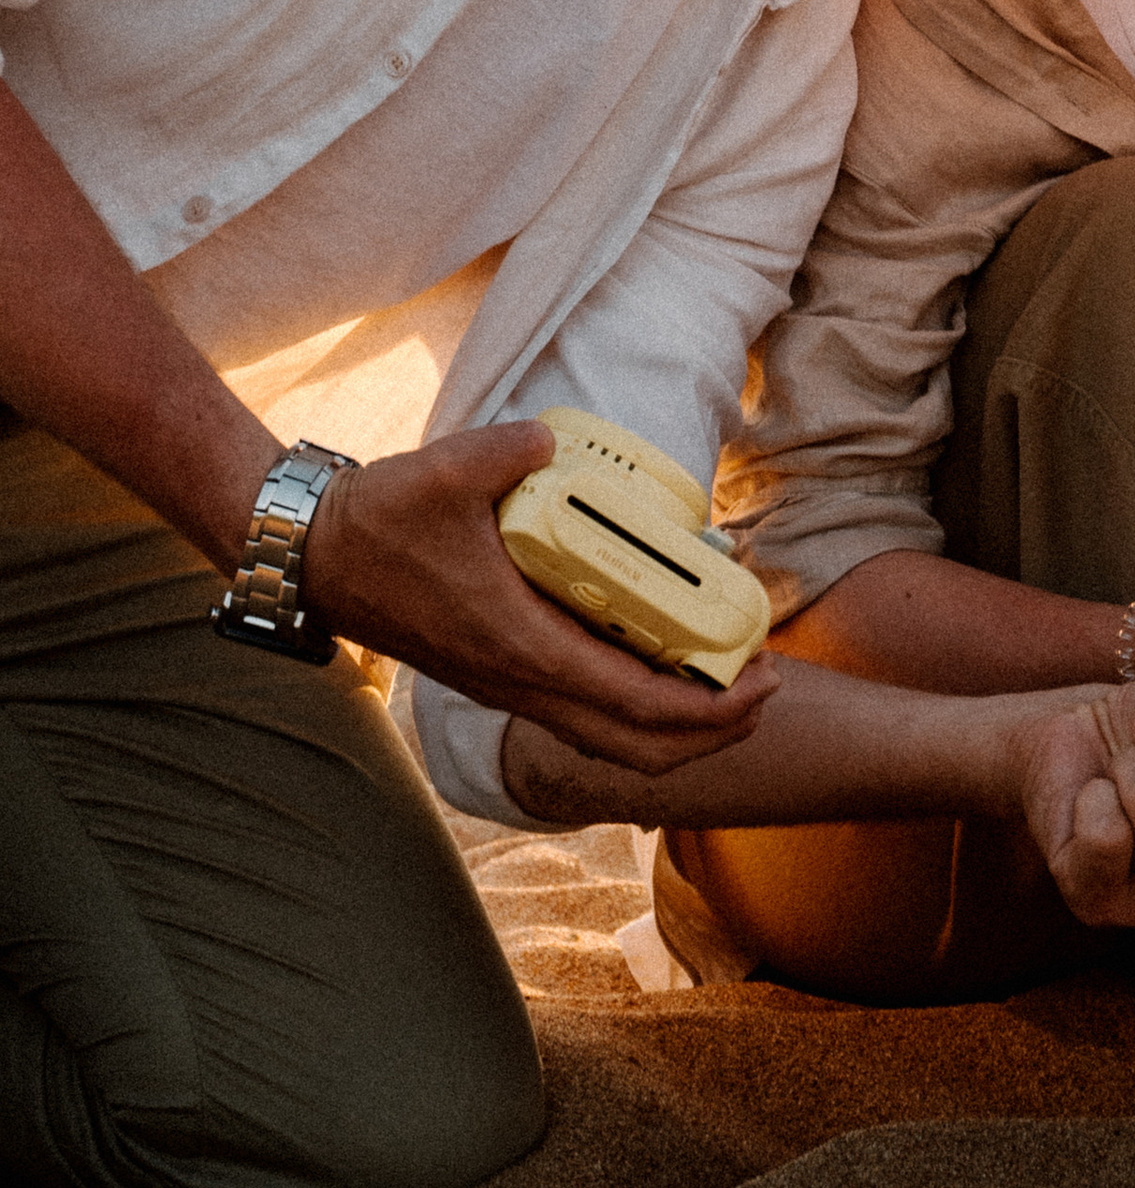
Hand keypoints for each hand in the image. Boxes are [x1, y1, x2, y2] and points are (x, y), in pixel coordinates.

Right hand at [301, 424, 781, 769]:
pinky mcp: (500, 672)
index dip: (709, 705)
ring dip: (677, 725)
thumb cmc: (382, 521)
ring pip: (609, 737)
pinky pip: (584, 712)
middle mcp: (520, 681)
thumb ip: (509, 449)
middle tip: (765, 687)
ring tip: (727, 679)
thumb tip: (553, 441)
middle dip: (712, 731)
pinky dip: (635, 704)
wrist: (316, 557)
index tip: (761, 677)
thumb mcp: (448, 470)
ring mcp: (509, 684)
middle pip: (635, 746)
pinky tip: (659, 655)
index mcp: (523, 647)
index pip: (635, 703)